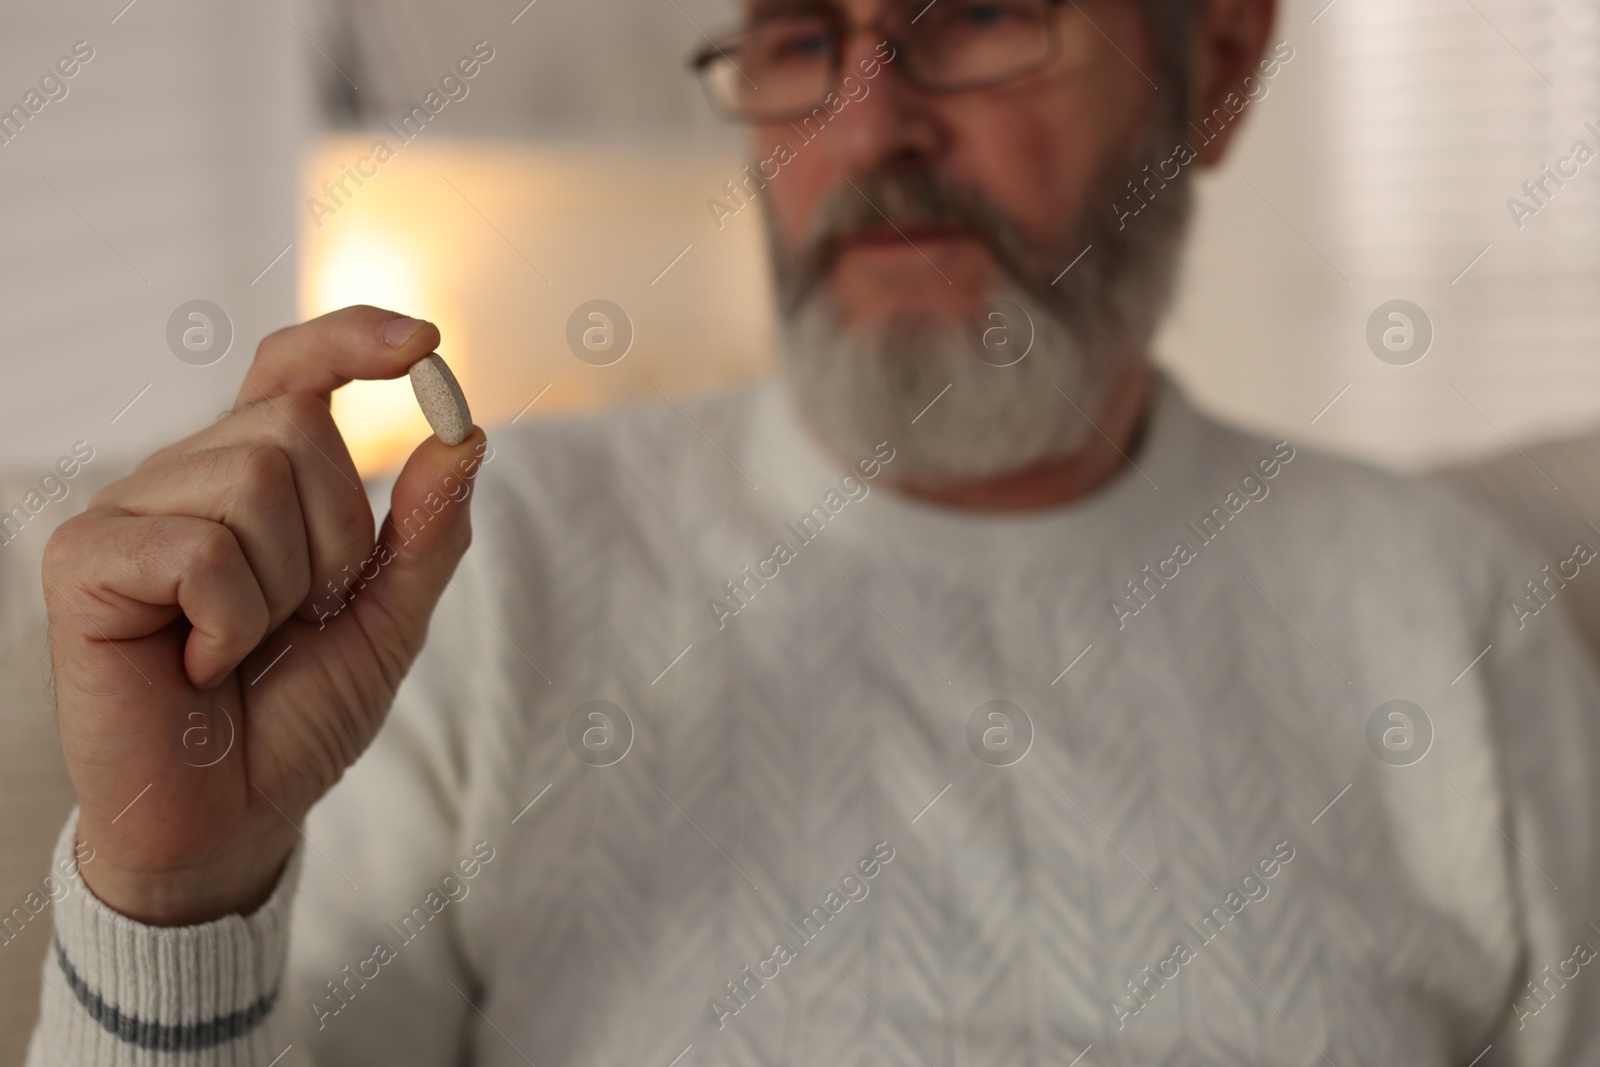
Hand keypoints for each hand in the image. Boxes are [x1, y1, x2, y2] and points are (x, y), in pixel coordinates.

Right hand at [43, 305, 485, 924]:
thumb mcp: (388, 619)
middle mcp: (189, 474)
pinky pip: (200, 549)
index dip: (354, 340)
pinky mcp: (85, 559)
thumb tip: (465, 437)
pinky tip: (201, 664)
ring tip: (242, 645)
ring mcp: (131, 510)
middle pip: (296, 426)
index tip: (425, 345)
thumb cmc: (296, 713)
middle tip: (296, 618)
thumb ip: (426, 532)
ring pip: (253, 480)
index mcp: (254, 475)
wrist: (231, 815)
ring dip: (281, 588)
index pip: (295, 368)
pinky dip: (229, 620)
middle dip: (333, 537)